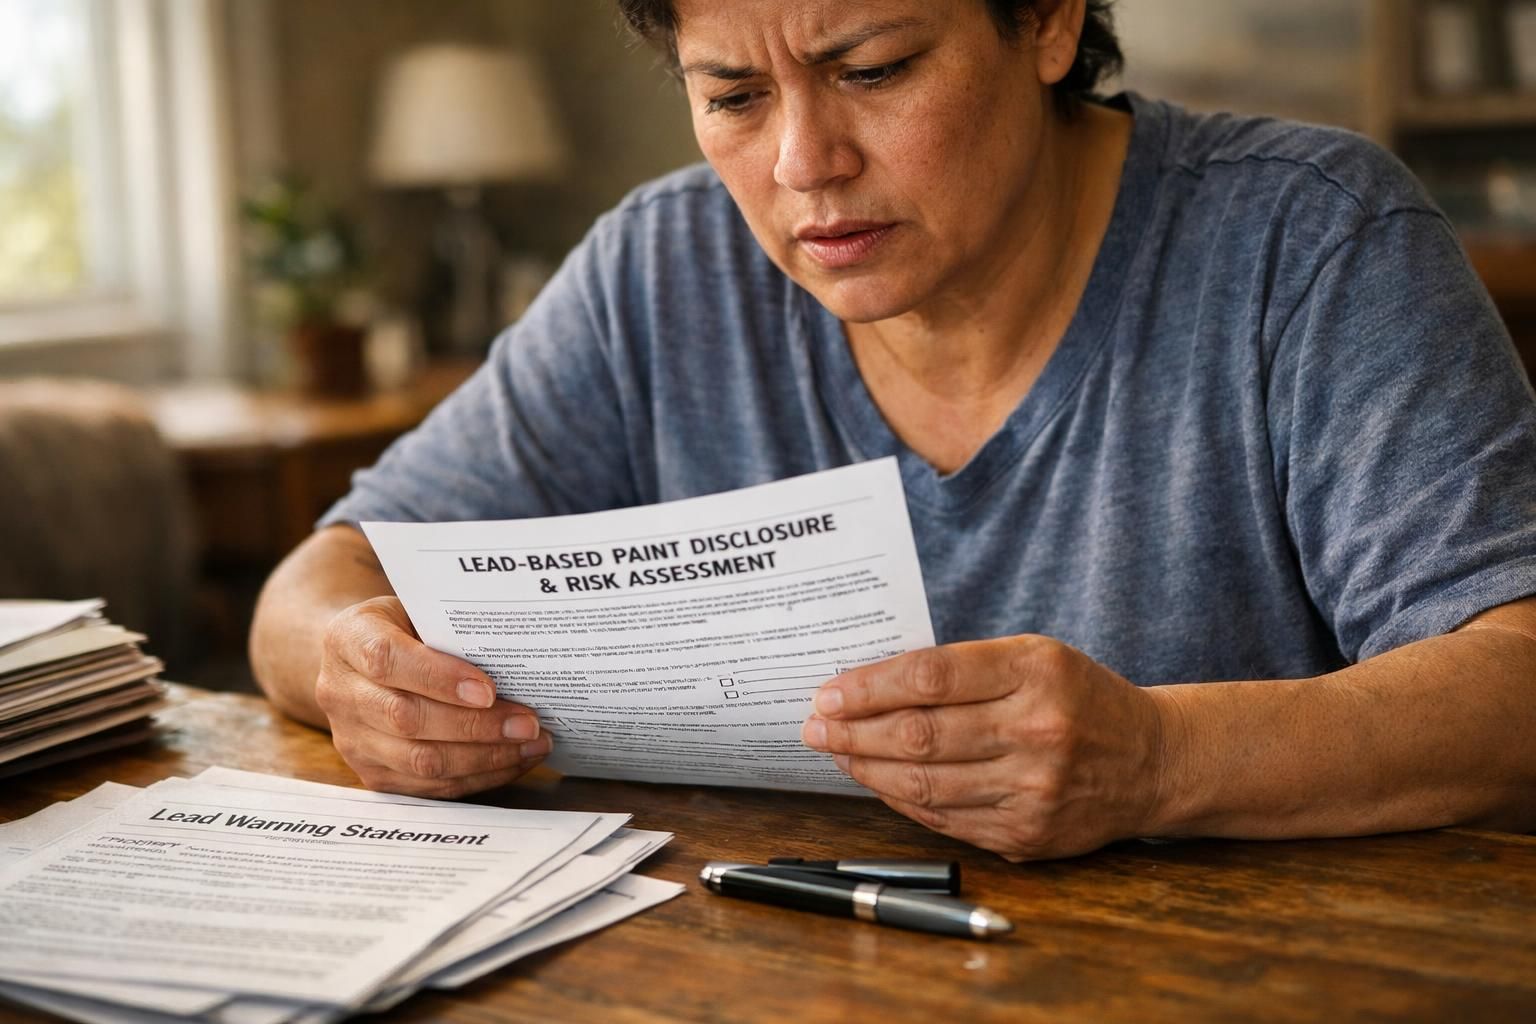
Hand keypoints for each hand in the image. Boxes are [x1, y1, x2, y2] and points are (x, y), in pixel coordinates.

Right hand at [315, 596, 550, 797]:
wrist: (361, 662)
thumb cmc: (404, 629)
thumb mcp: (416, 610)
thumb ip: (451, 630)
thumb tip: (518, 657)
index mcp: (347, 639)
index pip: (387, 660)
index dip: (439, 678)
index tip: (489, 689)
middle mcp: (340, 692)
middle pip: (407, 719)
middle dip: (476, 726)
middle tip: (528, 724)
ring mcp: (352, 739)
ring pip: (419, 761)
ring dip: (484, 757)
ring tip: (531, 745)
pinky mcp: (371, 773)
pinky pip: (428, 786)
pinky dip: (477, 777)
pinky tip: (512, 761)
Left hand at [801, 636, 1172, 860]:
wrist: (1153, 760)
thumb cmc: (1080, 698)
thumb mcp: (1033, 657)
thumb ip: (962, 668)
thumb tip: (870, 686)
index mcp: (1036, 671)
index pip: (930, 676)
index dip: (869, 686)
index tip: (829, 691)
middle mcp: (1038, 731)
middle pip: (920, 734)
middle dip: (853, 730)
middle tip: (815, 725)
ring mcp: (1034, 789)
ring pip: (925, 783)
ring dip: (867, 768)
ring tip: (836, 752)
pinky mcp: (1027, 834)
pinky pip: (944, 818)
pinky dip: (901, 799)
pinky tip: (877, 780)